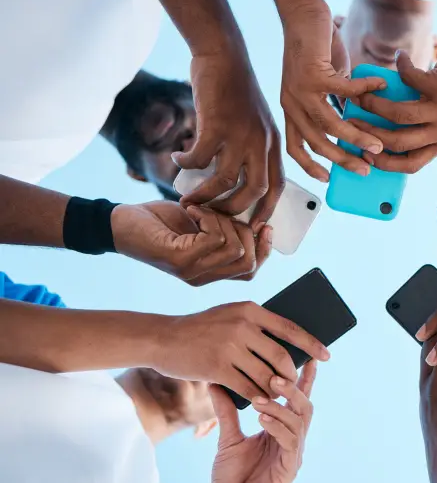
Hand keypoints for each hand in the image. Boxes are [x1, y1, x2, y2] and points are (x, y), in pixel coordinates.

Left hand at [111, 202, 270, 285]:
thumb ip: (226, 231)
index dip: (265, 249)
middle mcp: (202, 278)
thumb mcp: (201, 226)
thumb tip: (257, 221)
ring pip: (235, 249)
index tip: (265, 225)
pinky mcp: (179, 261)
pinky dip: (209, 216)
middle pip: (249, 263)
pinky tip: (192, 209)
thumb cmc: (159, 222)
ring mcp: (191, 272)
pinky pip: (215, 238)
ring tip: (203, 210)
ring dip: (225, 221)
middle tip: (223, 213)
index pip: (251, 271)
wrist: (119, 224)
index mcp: (210, 272)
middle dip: (246, 232)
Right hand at [151, 302, 328, 400]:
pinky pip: (247, 388)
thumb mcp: (231, 316)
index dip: (311, 343)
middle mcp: (242, 325)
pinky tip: (258, 401)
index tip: (327, 355)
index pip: (290, 328)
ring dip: (273, 390)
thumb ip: (256, 326)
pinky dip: (255, 397)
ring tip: (275, 395)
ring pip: (265, 375)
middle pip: (281, 356)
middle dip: (290, 375)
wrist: (163, 338)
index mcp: (250, 309)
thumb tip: (289, 346)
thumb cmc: (202, 329)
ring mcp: (230, 346)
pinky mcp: (217, 367)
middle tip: (292, 385)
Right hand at [173, 51, 285, 223]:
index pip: (278, 186)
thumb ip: (253, 149)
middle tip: (214, 217)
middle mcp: (263, 142)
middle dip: (233, 210)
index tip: (252, 227)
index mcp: (274, 144)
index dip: (266, 210)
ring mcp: (241, 134)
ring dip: (204, 195)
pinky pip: (200, 158)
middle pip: (254, 191)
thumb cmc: (237, 91)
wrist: (225, 56)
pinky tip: (178, 158)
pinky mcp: (218, 125)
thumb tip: (237, 180)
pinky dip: (187, 164)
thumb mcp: (257, 122)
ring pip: (225, 181)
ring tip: (188, 199)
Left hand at [211, 361, 315, 482]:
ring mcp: (294, 452)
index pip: (296, 401)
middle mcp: (292, 439)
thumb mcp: (228, 438)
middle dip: (293, 389)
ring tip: (258, 399)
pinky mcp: (290, 465)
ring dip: (279, 406)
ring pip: (299, 420)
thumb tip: (215, 382)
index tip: (306, 358)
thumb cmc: (232, 477)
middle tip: (274, 378)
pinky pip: (291, 440)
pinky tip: (262, 418)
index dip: (304, 380)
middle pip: (305, 405)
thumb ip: (226, 412)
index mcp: (282, 430)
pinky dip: (277, 426)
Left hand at [280, 0, 386, 180]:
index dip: (310, 166)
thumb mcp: (324, 84)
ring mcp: (300, 91)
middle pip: (318, 143)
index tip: (328, 178)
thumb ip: (336, 103)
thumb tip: (359, 121)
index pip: (296, 148)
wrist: (303, 16)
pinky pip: (345, 90)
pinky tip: (381, 87)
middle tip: (366, 168)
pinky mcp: (313, 74)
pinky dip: (366, 91)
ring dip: (357, 137)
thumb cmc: (316, 49)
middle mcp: (293, 104)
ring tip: (378, 143)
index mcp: (292, 110)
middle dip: (344, 159)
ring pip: (331, 125)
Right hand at [353, 34, 436, 172]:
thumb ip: (422, 124)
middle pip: (399, 143)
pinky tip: (399, 59)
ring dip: (375, 105)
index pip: (410, 165)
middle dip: (370, 134)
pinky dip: (400, 67)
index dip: (384, 163)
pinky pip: (409, 79)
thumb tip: (382, 124)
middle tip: (353, 122)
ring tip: (362, 95)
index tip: (364, 155)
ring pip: (399, 115)